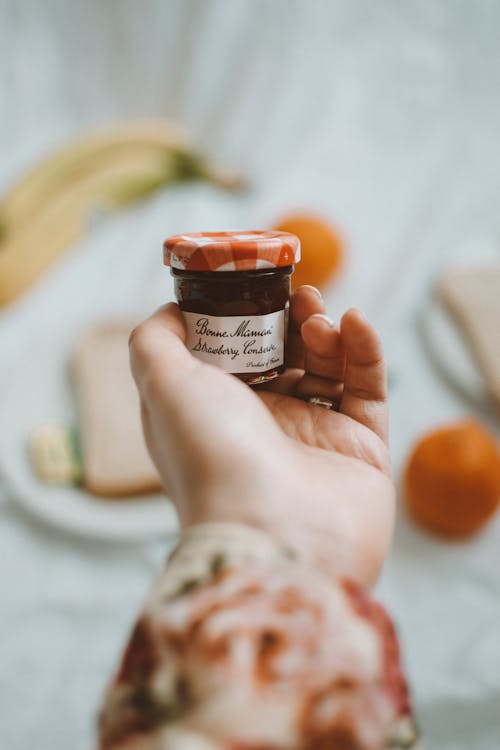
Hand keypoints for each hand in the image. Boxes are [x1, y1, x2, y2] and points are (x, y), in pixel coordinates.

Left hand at [129, 286, 394, 586]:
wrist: (276, 534)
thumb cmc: (212, 458)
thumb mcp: (163, 387)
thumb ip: (154, 341)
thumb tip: (171, 309)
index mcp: (215, 415)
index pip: (232, 356)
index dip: (241, 319)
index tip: (251, 288)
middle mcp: (263, 427)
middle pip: (283, 357)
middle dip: (288, 321)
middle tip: (298, 295)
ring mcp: (314, 439)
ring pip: (327, 369)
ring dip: (325, 332)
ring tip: (319, 316)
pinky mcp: (360, 449)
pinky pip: (368, 389)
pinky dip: (365, 350)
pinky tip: (355, 322)